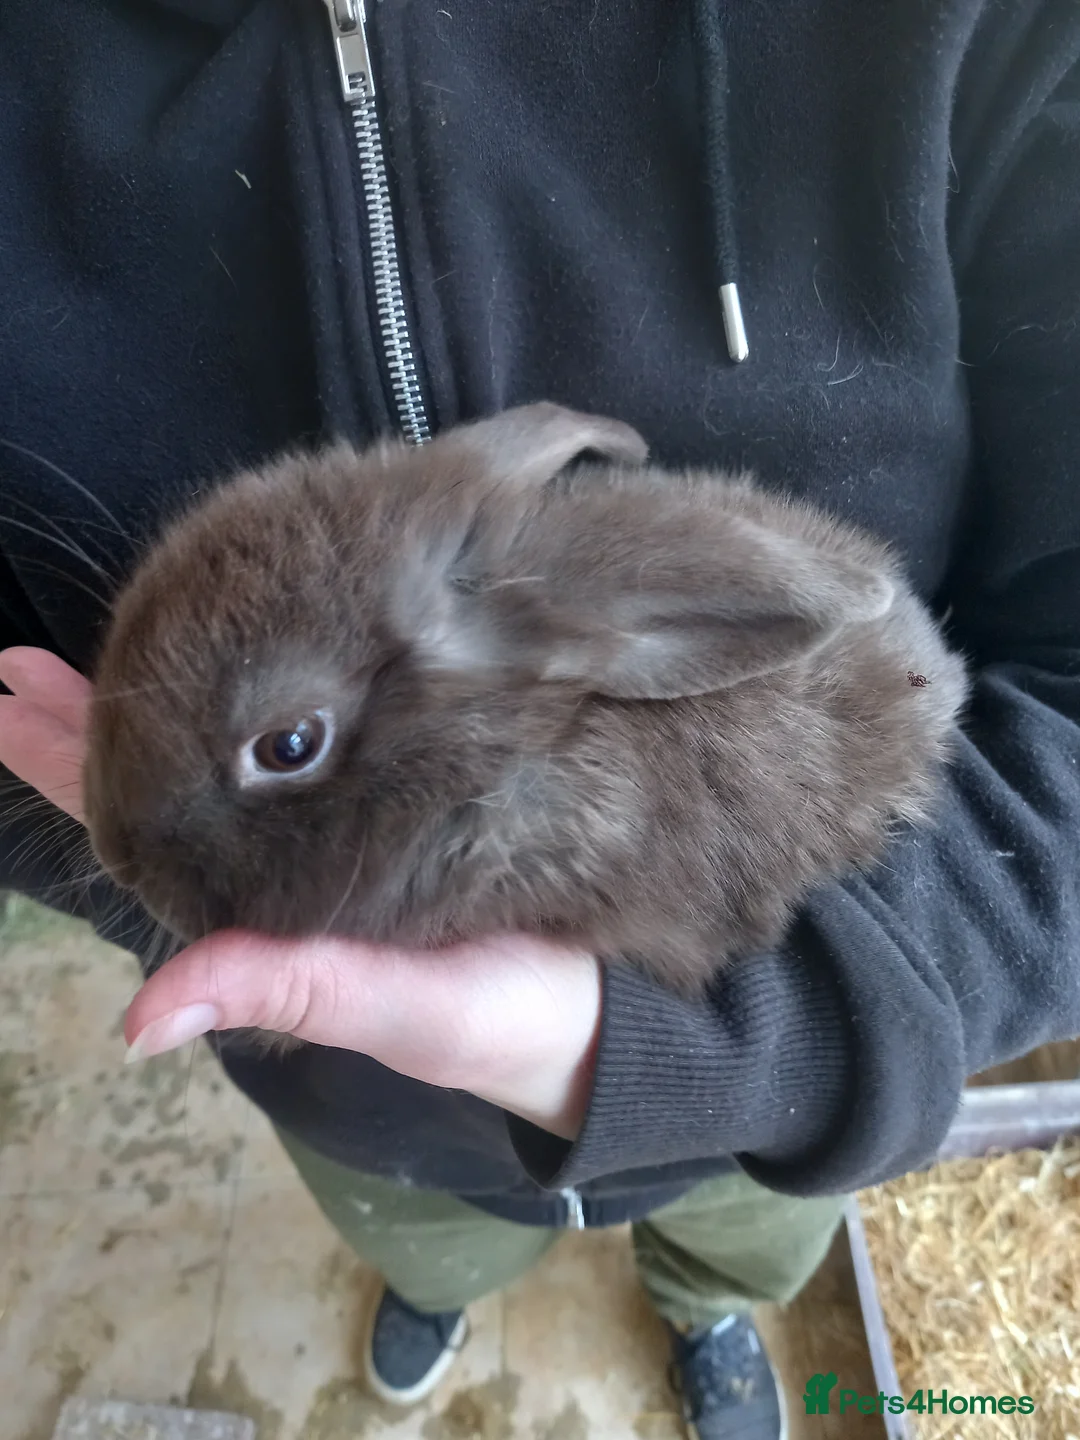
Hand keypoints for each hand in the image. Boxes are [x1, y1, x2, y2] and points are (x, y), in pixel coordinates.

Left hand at [0, 647, 601, 1138]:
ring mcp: (345, 833)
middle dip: (94, 726)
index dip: (74, 769)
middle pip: (168, 789)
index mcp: (269, 910)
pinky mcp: (404, 802)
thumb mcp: (395, 1008)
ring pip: (232, 760)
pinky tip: (246, 664)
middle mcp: (292, 866)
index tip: (11, 695)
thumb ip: (288, 990)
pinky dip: (267, 701)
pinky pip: (313, 745)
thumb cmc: (504, 1016)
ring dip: (162, 707)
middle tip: (20, 663)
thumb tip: (140, 1022)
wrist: (610, 1003)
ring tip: (96, 650)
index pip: (143, 834)